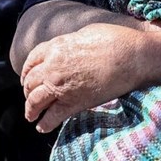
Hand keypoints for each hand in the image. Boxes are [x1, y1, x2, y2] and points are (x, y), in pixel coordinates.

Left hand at [20, 22, 142, 132]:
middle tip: (30, 97)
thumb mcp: (87, 32)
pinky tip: (42, 127)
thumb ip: (71, 42)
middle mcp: (52, 67)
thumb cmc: (116, 40)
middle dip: (28, 91)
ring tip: (31, 115)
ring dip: (30, 109)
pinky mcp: (73, 103)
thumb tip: (70, 47)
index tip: (28, 77)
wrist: (133, 57)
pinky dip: (44, 124)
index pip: (32, 61)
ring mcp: (61, 86)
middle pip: (30, 83)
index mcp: (55, 47)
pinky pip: (52, 117)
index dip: (27, 71)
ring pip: (34, 101)